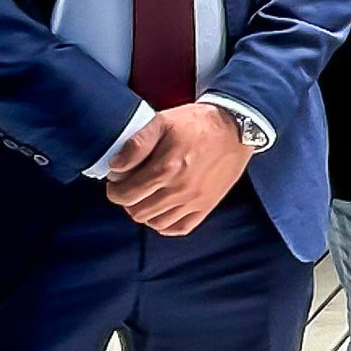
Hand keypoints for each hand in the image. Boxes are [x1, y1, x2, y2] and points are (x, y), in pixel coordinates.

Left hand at [104, 102, 251, 235]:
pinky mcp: (206, 206)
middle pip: (137, 211)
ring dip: (145, 211)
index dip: (115, 189)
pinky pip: (178, 228)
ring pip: (155, 222)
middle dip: (128, 200)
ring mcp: (194, 200)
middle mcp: (180, 189)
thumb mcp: (162, 122)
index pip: (125, 195)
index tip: (117, 180)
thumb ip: (135, 144)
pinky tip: (163, 209)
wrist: (235, 128)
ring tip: (147, 196)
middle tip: (131, 186)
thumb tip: (115, 167)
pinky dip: (165, 223)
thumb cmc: (197, 123)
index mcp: (166, 168)